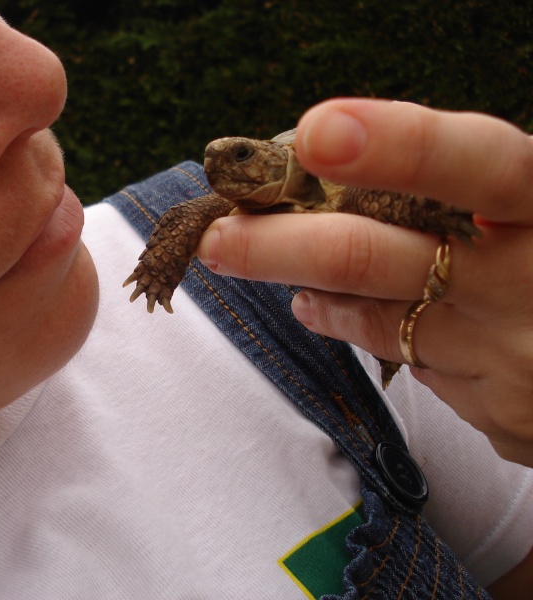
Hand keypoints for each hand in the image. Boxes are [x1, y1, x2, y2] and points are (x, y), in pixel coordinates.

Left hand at [197, 98, 532, 466]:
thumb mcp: (528, 209)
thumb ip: (463, 189)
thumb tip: (331, 172)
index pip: (474, 164)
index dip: (396, 146)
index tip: (313, 134)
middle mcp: (530, 283)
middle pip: (374, 259)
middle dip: (280, 248)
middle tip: (217, 241)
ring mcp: (513, 356)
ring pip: (376, 322)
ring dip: (320, 296)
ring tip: (286, 280)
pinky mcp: (501, 412)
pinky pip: (416, 367)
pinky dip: (383, 337)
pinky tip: (377, 320)